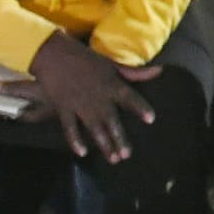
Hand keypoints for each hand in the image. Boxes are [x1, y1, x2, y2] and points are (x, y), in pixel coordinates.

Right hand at [21, 33, 160, 163]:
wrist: (54, 54)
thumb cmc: (85, 58)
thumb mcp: (111, 63)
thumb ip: (135, 72)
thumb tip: (159, 70)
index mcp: (111, 84)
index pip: (130, 98)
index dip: (141, 108)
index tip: (151, 119)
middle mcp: (98, 97)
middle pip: (112, 121)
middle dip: (119, 138)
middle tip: (127, 155)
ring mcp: (80, 104)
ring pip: (94, 128)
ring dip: (104, 144)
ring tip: (113, 159)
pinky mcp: (64, 108)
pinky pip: (70, 128)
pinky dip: (75, 140)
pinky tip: (82, 153)